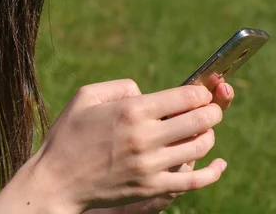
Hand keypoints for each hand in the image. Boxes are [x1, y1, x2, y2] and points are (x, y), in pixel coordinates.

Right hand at [83, 75, 235, 213]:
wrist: (56, 181)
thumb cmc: (68, 134)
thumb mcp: (85, 96)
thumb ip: (120, 87)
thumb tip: (145, 92)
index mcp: (131, 111)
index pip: (186, 97)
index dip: (201, 92)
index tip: (201, 92)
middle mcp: (145, 137)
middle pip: (200, 120)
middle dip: (212, 110)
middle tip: (210, 108)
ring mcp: (150, 166)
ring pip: (200, 148)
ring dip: (209, 135)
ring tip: (203, 130)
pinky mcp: (151, 189)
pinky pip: (193, 181)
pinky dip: (212, 172)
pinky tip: (219, 164)